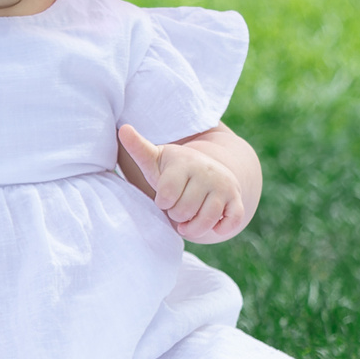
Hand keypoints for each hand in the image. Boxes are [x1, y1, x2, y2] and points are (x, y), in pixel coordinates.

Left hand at [117, 124, 247, 241]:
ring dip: (193, 227)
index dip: (162, 202)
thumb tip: (123, 129)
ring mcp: (224, 185)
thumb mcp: (155, 159)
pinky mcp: (236, 199)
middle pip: (183, 211)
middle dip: (176, 215)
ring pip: (205, 220)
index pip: (166, 196)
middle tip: (178, 205)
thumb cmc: (173, 170)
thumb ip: (138, 147)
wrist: (206, 170)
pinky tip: (212, 224)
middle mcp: (206, 171)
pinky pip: (232, 221)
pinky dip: (221, 229)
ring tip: (187, 220)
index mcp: (184, 162)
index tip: (164, 195)